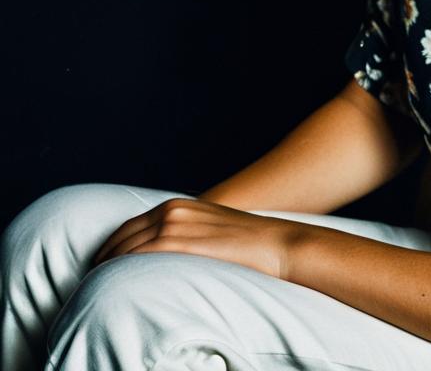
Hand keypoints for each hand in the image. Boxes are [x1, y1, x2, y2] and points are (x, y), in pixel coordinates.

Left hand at [91, 197, 304, 280]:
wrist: (275, 243)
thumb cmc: (246, 243)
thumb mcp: (209, 229)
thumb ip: (185, 234)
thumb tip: (165, 257)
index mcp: (176, 206)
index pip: (127, 228)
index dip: (108, 248)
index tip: (99, 267)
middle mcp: (171, 211)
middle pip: (121, 237)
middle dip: (102, 259)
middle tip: (91, 282)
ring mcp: (176, 226)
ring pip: (126, 248)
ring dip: (108, 267)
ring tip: (98, 288)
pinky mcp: (182, 243)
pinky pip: (142, 256)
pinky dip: (124, 268)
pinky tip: (118, 283)